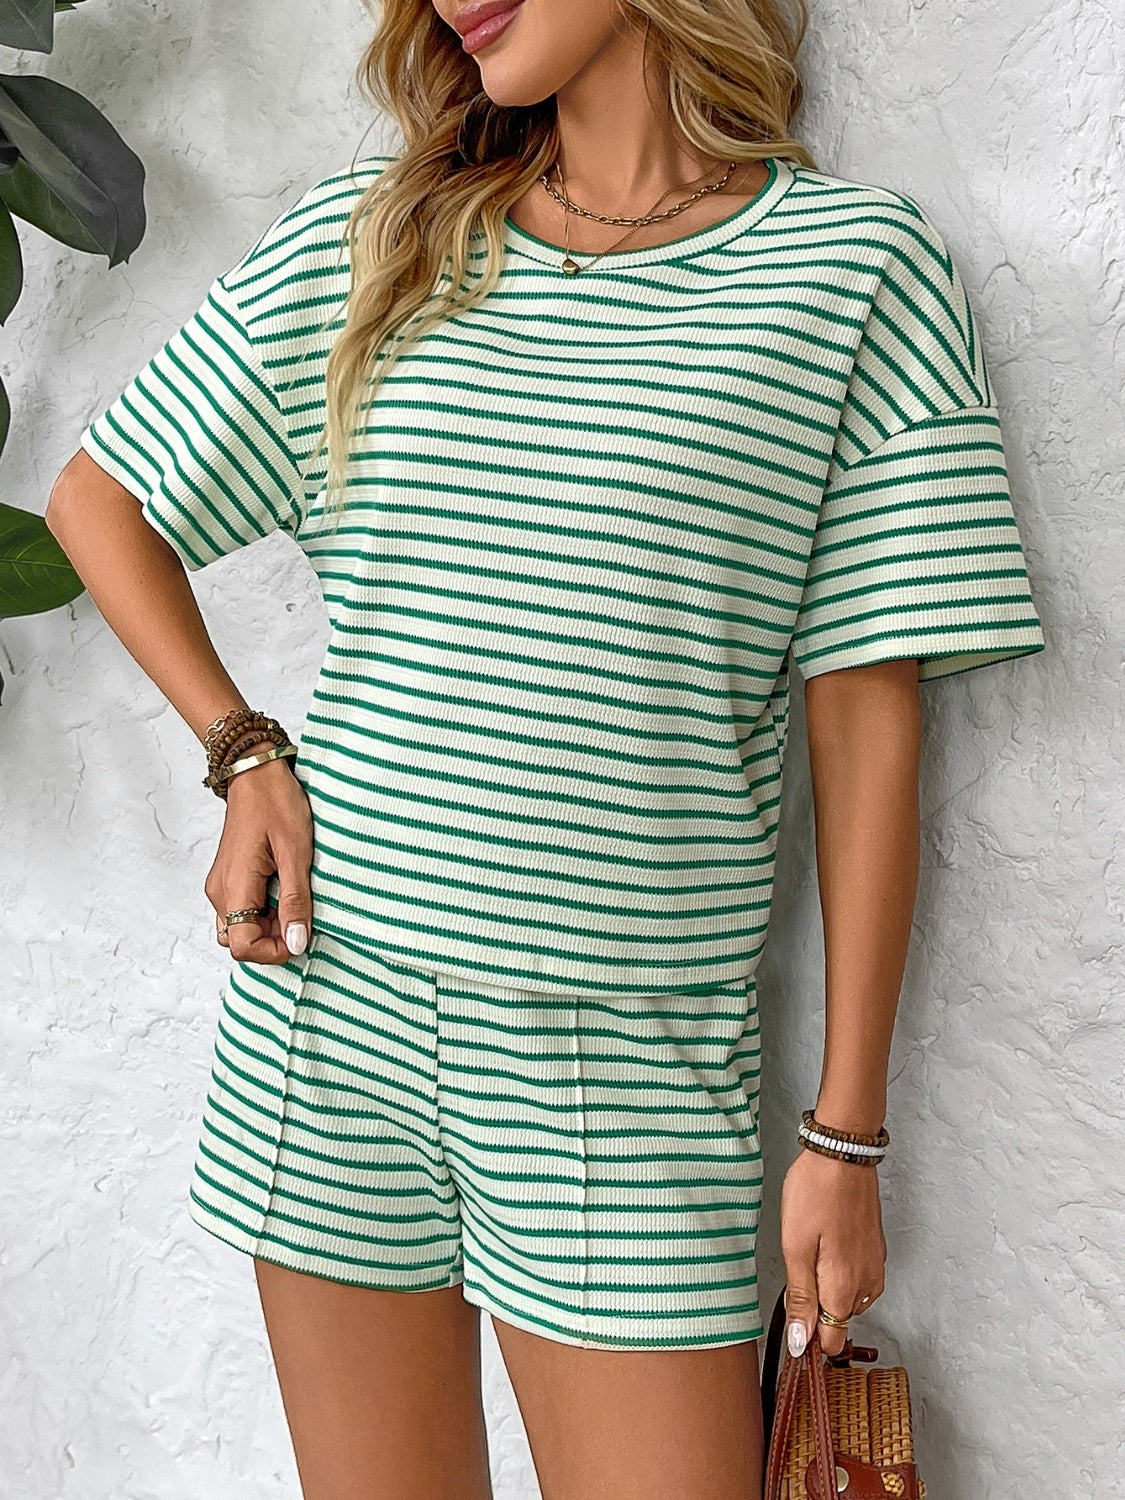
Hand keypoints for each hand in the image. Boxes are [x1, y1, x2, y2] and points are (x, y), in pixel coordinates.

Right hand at [204, 756, 313, 964]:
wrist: (256, 773)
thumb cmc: (277, 804)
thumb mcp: (296, 854)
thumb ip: (295, 901)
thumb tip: (296, 943)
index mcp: (233, 887)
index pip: (242, 946)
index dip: (273, 951)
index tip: (300, 934)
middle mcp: (220, 891)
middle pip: (240, 941)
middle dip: (272, 939)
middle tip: (300, 912)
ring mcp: (221, 884)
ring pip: (241, 927)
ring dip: (269, 925)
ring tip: (293, 898)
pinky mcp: (229, 877)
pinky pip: (242, 910)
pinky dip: (263, 911)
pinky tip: (283, 889)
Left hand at [779, 1145, 886, 1358]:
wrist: (842, 1153)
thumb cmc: (816, 1192)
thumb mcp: (795, 1247)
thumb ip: (800, 1298)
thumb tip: (801, 1342)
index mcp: (845, 1290)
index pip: (832, 1343)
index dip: (808, 1336)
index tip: (791, 1316)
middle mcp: (867, 1285)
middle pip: (837, 1319)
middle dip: (815, 1305)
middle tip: (795, 1266)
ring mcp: (874, 1267)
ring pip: (846, 1297)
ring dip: (826, 1284)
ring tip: (809, 1248)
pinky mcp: (875, 1251)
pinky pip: (855, 1276)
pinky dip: (838, 1267)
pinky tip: (824, 1241)